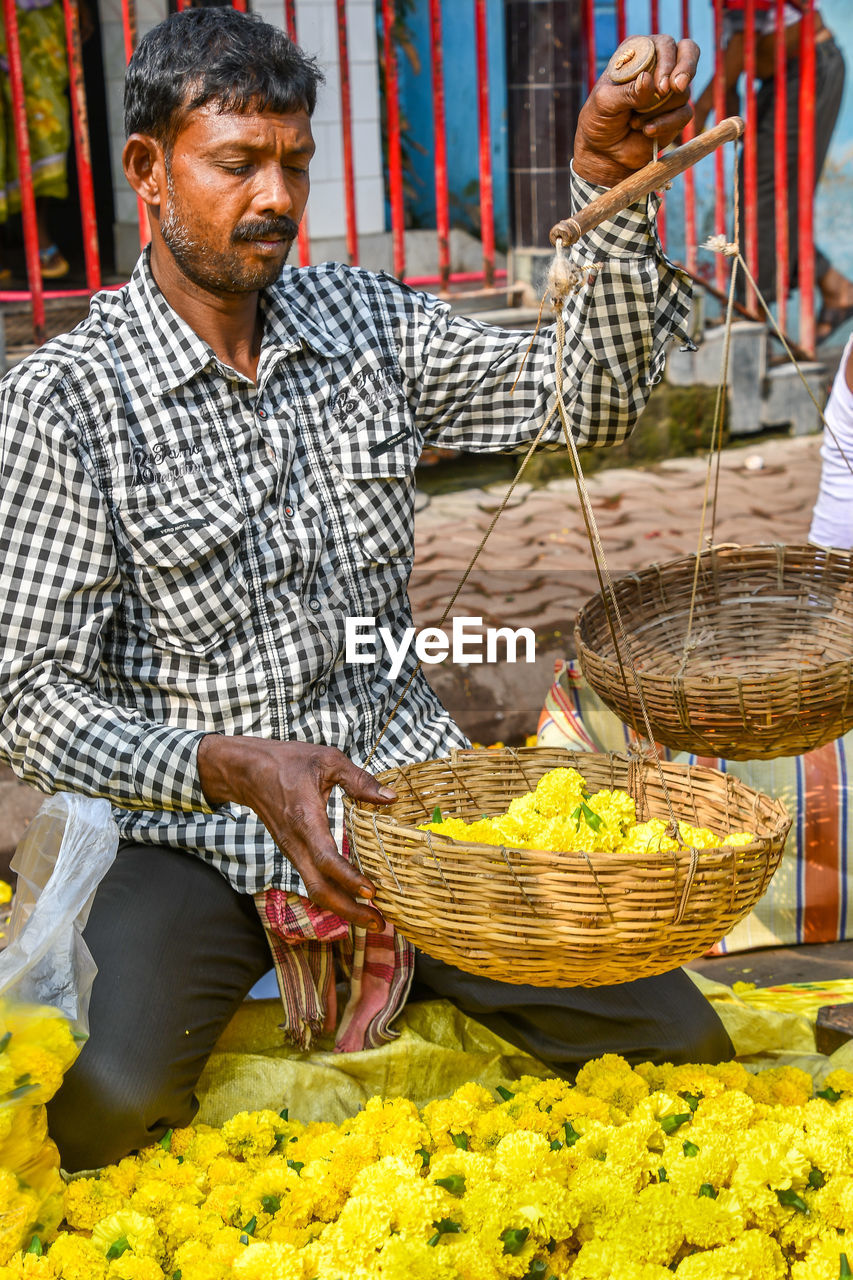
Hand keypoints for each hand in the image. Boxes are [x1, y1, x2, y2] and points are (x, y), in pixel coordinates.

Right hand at [197, 735, 395, 928]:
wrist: (247, 770)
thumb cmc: (288, 761)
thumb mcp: (328, 760)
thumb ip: (359, 780)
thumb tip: (391, 797)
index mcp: (304, 819)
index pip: (326, 859)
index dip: (348, 878)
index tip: (371, 891)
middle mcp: (296, 843)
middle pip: (319, 890)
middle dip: (349, 911)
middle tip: (380, 922)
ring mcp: (292, 851)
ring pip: (315, 890)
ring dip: (343, 908)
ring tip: (373, 918)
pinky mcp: (293, 852)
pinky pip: (313, 880)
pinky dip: (334, 895)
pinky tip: (354, 899)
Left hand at [574, 34, 699, 186]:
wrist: (604, 153)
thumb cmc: (600, 120)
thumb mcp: (605, 103)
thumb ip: (626, 92)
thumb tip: (648, 80)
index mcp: (639, 53)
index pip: (664, 44)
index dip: (668, 60)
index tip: (660, 86)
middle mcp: (658, 66)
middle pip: (688, 52)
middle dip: (685, 70)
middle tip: (676, 87)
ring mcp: (669, 90)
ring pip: (683, 90)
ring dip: (659, 109)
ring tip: (634, 121)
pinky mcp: (676, 113)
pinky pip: (685, 113)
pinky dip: (666, 124)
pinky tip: (647, 131)